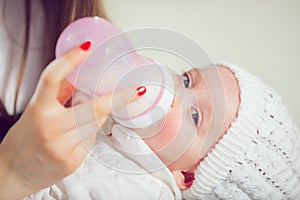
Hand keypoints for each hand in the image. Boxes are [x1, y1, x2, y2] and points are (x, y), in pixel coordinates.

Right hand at [0, 43, 137, 198]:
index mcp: (38, 110)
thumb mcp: (36, 110)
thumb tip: (80, 75)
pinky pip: (92, 141)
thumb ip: (59, 92)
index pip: (52, 78)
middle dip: (119, 98)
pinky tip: (74, 139)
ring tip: (78, 122)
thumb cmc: (25, 139)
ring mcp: (62, 147)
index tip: (86, 48)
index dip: (69, 60)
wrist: (14, 172)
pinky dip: (89, 134)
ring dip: (97, 118)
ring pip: (96, 124)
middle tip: (137, 90)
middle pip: (93, 107)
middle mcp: (50, 129)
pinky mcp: (72, 162)